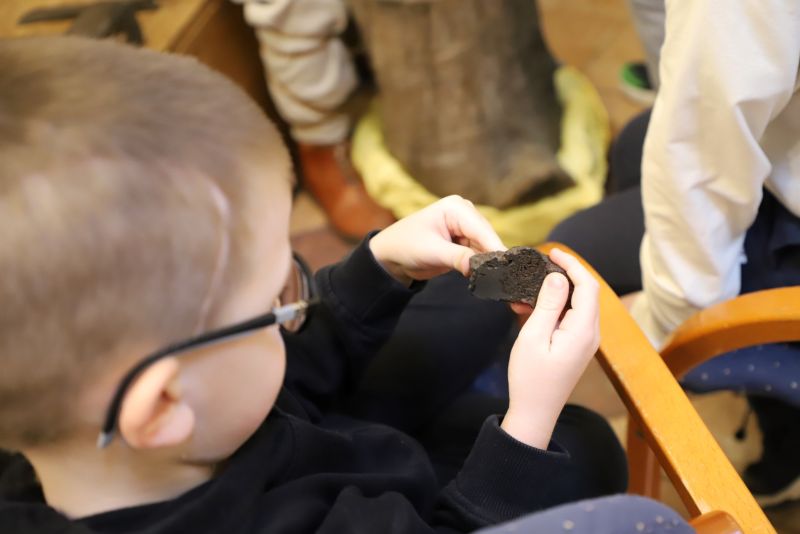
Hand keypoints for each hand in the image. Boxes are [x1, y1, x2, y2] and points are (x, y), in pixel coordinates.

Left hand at [369, 195, 504, 284]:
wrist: (391, 256)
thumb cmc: (405, 246)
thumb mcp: (431, 252)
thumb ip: (458, 257)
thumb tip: (481, 267)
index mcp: (456, 208)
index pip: (482, 229)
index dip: (495, 248)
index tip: (509, 267)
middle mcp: (465, 214)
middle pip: (488, 239)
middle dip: (496, 258)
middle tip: (508, 279)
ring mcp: (467, 228)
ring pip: (487, 249)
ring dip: (492, 265)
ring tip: (502, 282)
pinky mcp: (465, 242)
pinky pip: (480, 255)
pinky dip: (484, 267)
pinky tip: (491, 279)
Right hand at [501, 248, 599, 448]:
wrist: (535, 412)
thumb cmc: (530, 378)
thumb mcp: (534, 337)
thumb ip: (548, 305)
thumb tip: (557, 277)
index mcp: (583, 330)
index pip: (587, 286)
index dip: (573, 266)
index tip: (552, 253)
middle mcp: (590, 334)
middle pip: (586, 293)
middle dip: (564, 275)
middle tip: (537, 267)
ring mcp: (585, 341)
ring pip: (577, 304)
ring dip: (554, 293)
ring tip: (525, 291)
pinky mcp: (576, 346)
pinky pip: (569, 318)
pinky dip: (552, 308)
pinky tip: (528, 309)